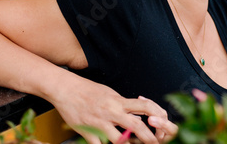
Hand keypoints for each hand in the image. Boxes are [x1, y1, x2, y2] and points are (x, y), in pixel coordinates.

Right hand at [51, 75, 177, 143]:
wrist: (65, 88)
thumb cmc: (87, 90)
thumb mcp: (109, 93)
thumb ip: (122, 104)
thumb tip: (136, 112)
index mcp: (119, 101)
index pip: (144, 106)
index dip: (157, 115)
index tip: (162, 124)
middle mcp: (112, 111)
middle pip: (136, 125)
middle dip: (149, 138)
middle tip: (155, 143)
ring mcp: (99, 122)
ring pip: (120, 139)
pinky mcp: (87, 131)